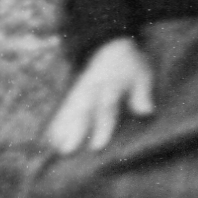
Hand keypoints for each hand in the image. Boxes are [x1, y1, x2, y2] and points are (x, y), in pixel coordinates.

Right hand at [47, 37, 154, 156]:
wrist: (110, 45)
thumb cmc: (130, 65)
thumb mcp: (142, 74)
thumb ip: (142, 93)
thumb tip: (146, 112)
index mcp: (110, 85)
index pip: (106, 108)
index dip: (102, 126)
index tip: (97, 146)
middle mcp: (92, 89)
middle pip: (82, 112)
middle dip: (75, 131)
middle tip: (67, 151)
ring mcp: (80, 91)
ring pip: (69, 111)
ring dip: (62, 129)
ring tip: (57, 148)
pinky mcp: (73, 94)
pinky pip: (63, 109)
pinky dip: (57, 123)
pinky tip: (51, 139)